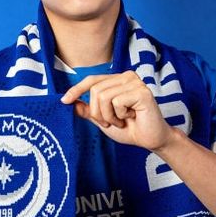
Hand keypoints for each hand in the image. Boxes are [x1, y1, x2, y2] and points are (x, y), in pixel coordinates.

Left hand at [60, 71, 178, 150]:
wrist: (151, 140)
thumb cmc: (130, 128)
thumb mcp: (103, 120)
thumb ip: (88, 110)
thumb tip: (70, 103)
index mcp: (118, 79)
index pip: (92, 80)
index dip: (76, 90)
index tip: (64, 101)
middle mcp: (127, 76)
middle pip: (95, 90)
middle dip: (98, 112)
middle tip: (111, 122)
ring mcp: (135, 82)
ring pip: (104, 96)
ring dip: (109, 116)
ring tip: (122, 120)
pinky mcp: (142, 91)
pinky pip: (117, 102)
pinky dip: (120, 115)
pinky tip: (131, 117)